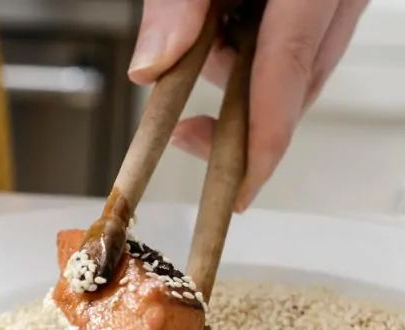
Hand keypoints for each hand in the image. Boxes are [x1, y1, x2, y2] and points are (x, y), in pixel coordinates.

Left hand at [128, 0, 368, 211]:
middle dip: (242, 117)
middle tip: (185, 135)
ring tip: (200, 54)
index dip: (263, 139)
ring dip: (244, 79)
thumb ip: (177, 0)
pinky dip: (258, 52)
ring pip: (301, 63)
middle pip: (298, 79)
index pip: (287, 69)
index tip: (241, 188)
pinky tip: (224, 35)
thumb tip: (149, 69)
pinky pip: (301, 39)